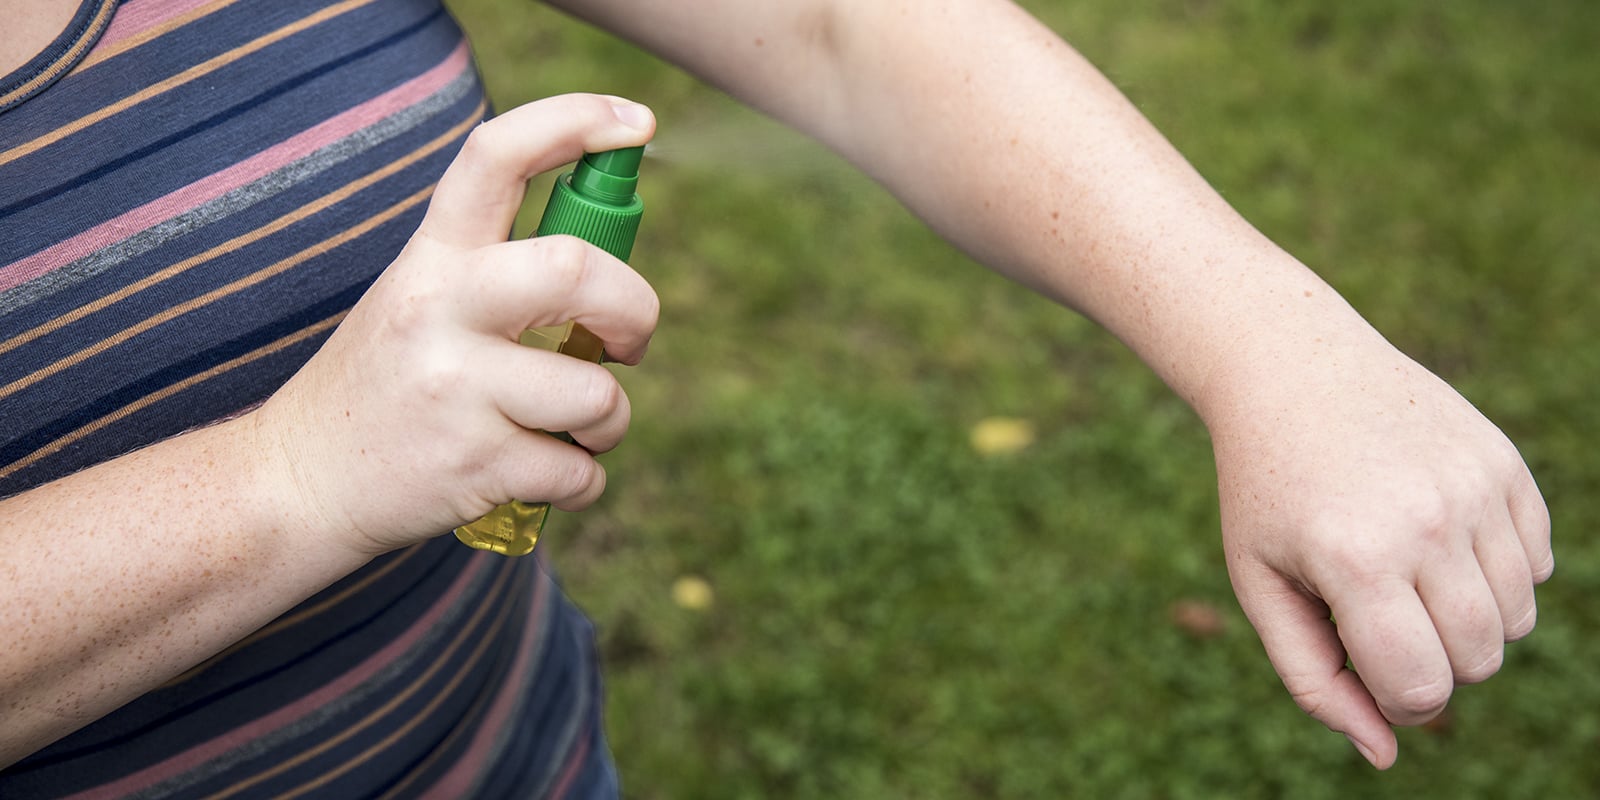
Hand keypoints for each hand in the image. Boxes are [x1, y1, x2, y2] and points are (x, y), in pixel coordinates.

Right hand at [249, 94, 659, 555]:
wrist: (300, 484)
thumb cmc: (388, 384)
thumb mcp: (419, 300)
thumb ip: (498, 271)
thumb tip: (609, 264)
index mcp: (432, 258)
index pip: (497, 156)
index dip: (576, 121)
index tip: (637, 123)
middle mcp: (440, 311)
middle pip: (575, 270)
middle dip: (636, 308)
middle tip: (629, 340)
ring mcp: (456, 391)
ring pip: (597, 395)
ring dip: (610, 421)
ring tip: (576, 429)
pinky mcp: (475, 466)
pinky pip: (581, 472)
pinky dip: (585, 482)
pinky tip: (545, 473)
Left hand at [1206, 328, 1552, 768]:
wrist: (1294, 371)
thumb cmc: (1269, 491)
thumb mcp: (1261, 584)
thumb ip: (1313, 680)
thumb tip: (1384, 756)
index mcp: (1356, 559)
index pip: (1421, 687)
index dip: (1394, 698)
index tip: (1362, 662)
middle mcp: (1425, 522)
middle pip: (1479, 660)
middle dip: (1433, 662)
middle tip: (1380, 617)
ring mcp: (1473, 489)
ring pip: (1517, 620)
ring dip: (1468, 621)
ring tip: (1405, 577)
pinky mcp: (1504, 464)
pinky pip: (1537, 565)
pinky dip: (1496, 573)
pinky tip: (1436, 536)